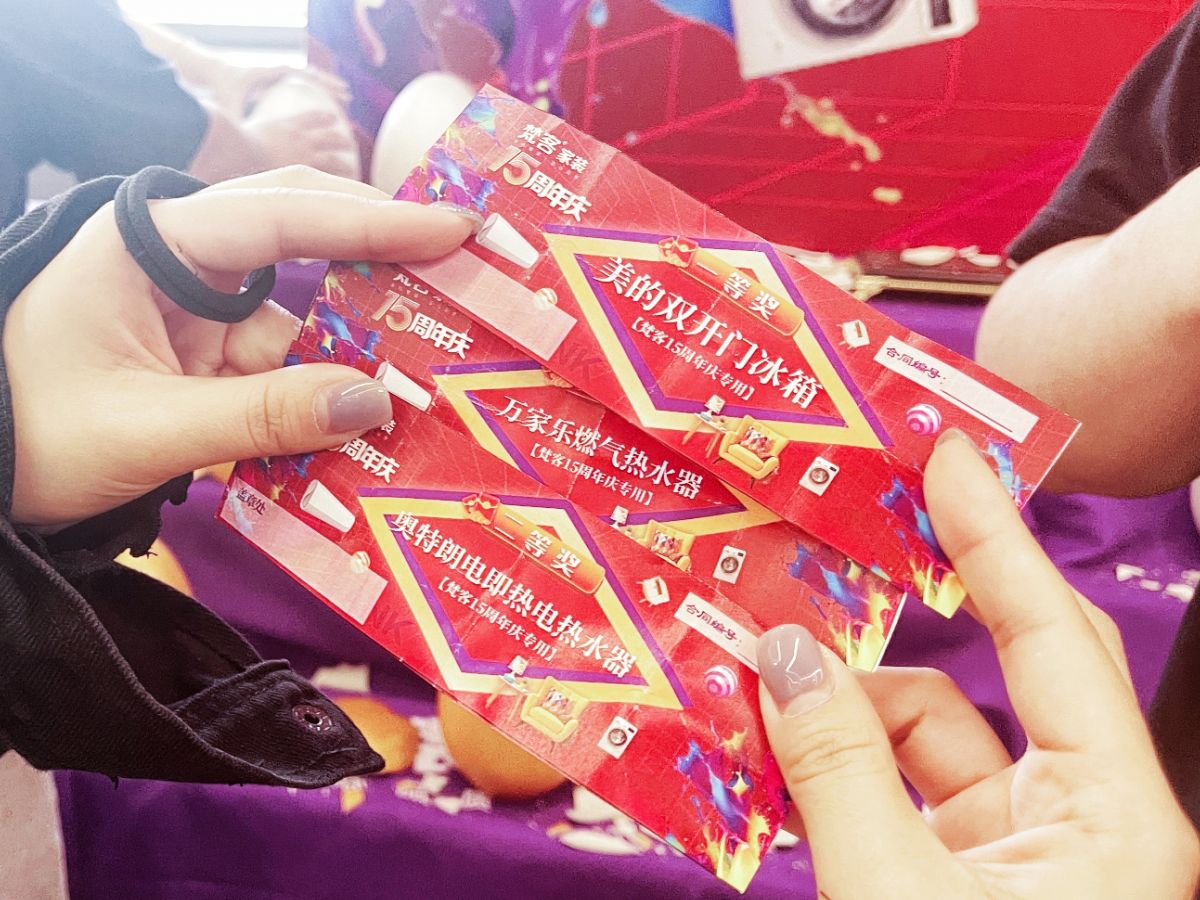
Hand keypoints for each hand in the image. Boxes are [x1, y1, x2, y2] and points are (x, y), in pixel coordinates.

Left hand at [4, 167, 474, 527]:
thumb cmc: (27, 431)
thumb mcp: (146, 429)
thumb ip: (262, 418)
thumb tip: (374, 403)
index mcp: (150, 247)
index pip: (278, 216)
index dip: (372, 220)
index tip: (450, 228)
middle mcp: (179, 265)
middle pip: (300, 241)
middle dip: (379, 259)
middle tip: (463, 268)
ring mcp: (193, 315)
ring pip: (298, 325)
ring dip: (353, 359)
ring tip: (427, 380)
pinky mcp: (203, 362)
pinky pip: (280, 374)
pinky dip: (318, 403)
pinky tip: (361, 433)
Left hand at [213, 65, 351, 118]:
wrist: (219, 71)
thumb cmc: (225, 88)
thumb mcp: (230, 104)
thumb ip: (237, 119)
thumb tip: (240, 136)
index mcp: (269, 73)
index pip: (299, 74)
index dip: (317, 83)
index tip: (330, 92)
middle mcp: (279, 69)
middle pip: (310, 73)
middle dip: (329, 83)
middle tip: (346, 94)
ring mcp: (282, 71)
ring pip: (312, 75)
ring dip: (328, 84)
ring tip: (346, 95)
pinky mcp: (282, 76)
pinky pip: (306, 80)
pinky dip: (320, 87)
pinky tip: (332, 96)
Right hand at [241, 76, 360, 179]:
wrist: (237, 150)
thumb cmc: (233, 144)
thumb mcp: (241, 130)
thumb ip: (244, 132)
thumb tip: (226, 132)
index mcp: (285, 124)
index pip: (310, 118)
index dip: (323, 118)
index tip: (333, 118)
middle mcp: (299, 137)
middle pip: (327, 136)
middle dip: (338, 139)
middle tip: (347, 142)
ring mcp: (304, 153)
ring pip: (333, 156)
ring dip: (343, 161)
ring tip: (349, 165)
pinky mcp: (305, 172)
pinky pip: (327, 177)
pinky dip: (338, 179)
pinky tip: (346, 183)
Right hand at [756, 431, 1199, 898]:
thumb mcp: (889, 892)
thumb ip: (835, 768)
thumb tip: (785, 656)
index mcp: (1111, 817)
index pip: (1051, 635)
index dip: (994, 535)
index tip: (949, 456)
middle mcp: (1078, 821)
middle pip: (997, 669)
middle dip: (908, 615)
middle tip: (849, 541)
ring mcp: (1018, 851)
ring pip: (924, 735)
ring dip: (838, 710)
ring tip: (752, 687)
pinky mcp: (962, 878)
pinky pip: (892, 790)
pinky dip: (831, 767)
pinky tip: (767, 755)